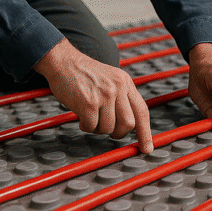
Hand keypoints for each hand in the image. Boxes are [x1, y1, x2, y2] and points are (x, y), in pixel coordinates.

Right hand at [34, 38, 153, 153]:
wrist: (64, 62)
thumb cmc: (86, 74)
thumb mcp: (111, 78)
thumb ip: (122, 97)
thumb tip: (130, 124)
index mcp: (125, 82)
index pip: (141, 111)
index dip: (145, 132)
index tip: (147, 148)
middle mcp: (117, 88)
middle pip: (128, 124)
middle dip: (118, 133)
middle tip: (108, 130)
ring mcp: (104, 95)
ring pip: (108, 128)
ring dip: (98, 128)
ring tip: (90, 116)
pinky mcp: (88, 103)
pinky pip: (92, 127)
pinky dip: (86, 126)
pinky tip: (81, 116)